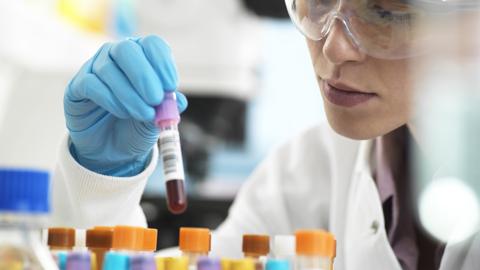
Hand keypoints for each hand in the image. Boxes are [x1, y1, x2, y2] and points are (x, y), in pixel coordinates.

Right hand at [64, 35, 186, 175]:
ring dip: (130, 94)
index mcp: (142, 56)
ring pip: (109, 69)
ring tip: (143, 114)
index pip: (152, 45)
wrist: (111, 150)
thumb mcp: (157, 120)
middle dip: (144, 75)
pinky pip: (91, 84)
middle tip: (156, 100)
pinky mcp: (77, 86)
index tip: (171, 86)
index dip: (162, 62)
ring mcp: (95, 68)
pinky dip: (110, 99)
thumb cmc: (136, 126)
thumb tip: (179, 101)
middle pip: (127, 50)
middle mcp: (117, 55)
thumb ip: (167, 109)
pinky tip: (122, 113)